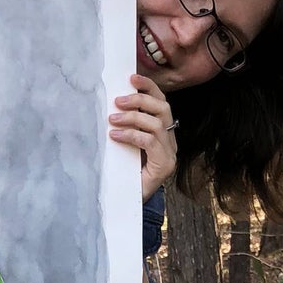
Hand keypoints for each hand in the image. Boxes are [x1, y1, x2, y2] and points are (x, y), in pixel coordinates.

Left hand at [109, 74, 177, 201]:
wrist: (129, 203)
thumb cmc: (125, 174)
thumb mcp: (124, 146)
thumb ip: (125, 128)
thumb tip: (111, 107)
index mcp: (164, 133)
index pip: (161, 103)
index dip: (149, 88)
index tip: (131, 78)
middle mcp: (171, 141)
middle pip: (162, 108)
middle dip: (140, 100)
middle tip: (117, 100)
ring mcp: (170, 154)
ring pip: (157, 124)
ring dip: (133, 117)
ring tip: (112, 118)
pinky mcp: (164, 165)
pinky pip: (150, 142)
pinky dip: (131, 135)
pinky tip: (115, 136)